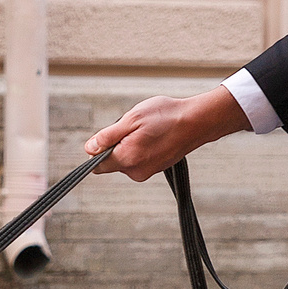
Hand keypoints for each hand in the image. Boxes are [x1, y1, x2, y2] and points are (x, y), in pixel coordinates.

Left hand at [86, 88, 249, 181]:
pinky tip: (154, 136)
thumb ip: (107, 136)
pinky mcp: (156, 168)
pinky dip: (142, 147)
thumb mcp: (131, 119)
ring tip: (148, 130)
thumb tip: (89, 148)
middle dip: (117, 144)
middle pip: (112, 161)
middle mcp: (136, 171)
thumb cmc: (167, 117)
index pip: (97, 166)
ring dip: (130, 144)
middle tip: (133, 128)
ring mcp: (147, 171)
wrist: (197, 122)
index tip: (109, 136)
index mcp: (126, 159)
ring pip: (126, 159)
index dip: (98, 149)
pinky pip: (139, 159)